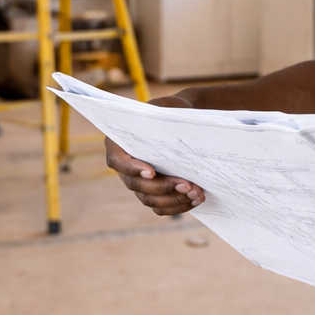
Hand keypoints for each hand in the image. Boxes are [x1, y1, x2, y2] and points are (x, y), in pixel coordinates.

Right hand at [104, 96, 206, 215]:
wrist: (179, 123)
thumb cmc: (169, 111)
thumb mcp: (164, 108)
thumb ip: (161, 115)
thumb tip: (169, 125)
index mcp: (118, 144)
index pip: (118, 161)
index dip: (132, 169)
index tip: (151, 172)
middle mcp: (125, 167)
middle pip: (137, 185)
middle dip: (163, 188)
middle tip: (188, 185)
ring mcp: (137, 183)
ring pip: (150, 200)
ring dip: (174, 200)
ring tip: (197, 194)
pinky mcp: (152, 193)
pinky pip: (160, 207)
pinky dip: (178, 206)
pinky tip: (195, 200)